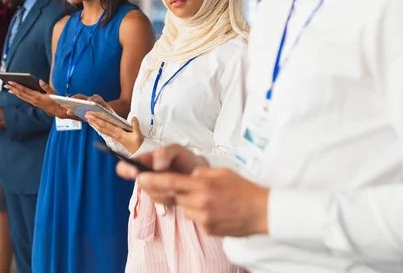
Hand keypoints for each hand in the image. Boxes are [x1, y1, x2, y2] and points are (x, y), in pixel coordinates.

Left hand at [5, 80, 67, 117]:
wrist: (58, 111)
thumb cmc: (56, 101)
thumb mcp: (53, 93)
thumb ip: (46, 87)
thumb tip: (40, 81)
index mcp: (37, 96)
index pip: (25, 90)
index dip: (17, 85)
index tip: (10, 81)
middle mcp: (33, 100)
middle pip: (21, 93)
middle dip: (13, 88)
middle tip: (6, 84)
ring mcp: (33, 102)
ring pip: (21, 96)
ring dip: (14, 92)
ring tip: (8, 88)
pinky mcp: (34, 103)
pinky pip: (24, 98)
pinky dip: (18, 95)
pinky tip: (15, 92)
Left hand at [85, 98, 142, 152]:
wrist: (138, 152)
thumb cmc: (137, 144)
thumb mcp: (139, 135)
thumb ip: (136, 126)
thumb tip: (133, 118)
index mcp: (119, 133)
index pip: (106, 125)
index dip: (98, 119)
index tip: (92, 114)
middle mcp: (114, 134)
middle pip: (101, 127)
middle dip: (93, 120)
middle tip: (86, 114)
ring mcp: (114, 136)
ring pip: (102, 129)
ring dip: (94, 123)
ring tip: (89, 118)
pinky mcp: (115, 136)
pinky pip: (105, 131)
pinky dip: (99, 127)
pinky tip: (96, 124)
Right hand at [115, 144, 208, 204]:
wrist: (201, 173)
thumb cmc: (185, 158)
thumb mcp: (176, 149)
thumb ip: (164, 153)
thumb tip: (156, 165)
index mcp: (144, 161)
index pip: (124, 167)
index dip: (126, 170)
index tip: (136, 172)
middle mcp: (145, 176)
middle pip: (140, 184)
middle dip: (154, 183)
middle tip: (168, 179)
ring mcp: (154, 189)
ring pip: (152, 194)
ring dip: (165, 191)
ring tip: (178, 183)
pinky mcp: (163, 200)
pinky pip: (162, 203)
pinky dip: (172, 198)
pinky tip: (180, 191)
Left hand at [136, 167, 269, 236]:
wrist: (262, 211)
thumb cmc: (244, 189)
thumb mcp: (222, 172)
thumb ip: (202, 173)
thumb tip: (189, 175)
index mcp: (203, 184)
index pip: (171, 182)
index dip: (153, 180)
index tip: (140, 178)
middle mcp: (200, 202)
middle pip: (175, 197)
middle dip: (174, 192)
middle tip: (183, 188)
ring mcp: (204, 217)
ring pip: (185, 209)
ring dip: (191, 204)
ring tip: (211, 200)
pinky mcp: (208, 229)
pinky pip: (196, 219)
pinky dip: (201, 214)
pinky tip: (217, 211)